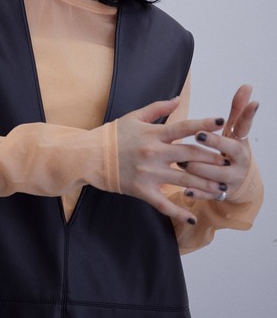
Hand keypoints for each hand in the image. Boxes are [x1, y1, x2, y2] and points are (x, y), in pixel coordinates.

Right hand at [116, 97, 227, 224]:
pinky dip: (178, 212)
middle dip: (213, 159)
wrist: (90, 157)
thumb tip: (178, 99)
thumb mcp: (133, 117)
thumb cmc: (112, 135)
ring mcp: (150, 174)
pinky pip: (164, 204)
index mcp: (153, 134)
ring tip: (221, 189)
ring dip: (206, 185)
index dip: (204, 125)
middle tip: (228, 163)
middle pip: (191, 156)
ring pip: (185, 181)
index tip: (222, 122)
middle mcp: (154, 153)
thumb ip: (158, 108)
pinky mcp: (143, 190)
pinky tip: (192, 218)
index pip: (184, 128)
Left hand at [177, 85, 258, 201]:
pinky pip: (207, 195)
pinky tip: (184, 190)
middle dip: (211, 147)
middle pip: (224, 155)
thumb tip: (246, 86)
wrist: (239, 181)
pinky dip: (197, 193)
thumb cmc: (231, 149)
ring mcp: (229, 180)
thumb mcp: (234, 131)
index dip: (234, 121)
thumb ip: (237, 111)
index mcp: (240, 144)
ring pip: (213, 176)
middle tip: (196, 137)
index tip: (219, 120)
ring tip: (182, 162)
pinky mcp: (220, 194)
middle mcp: (238, 163)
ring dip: (197, 169)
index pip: (239, 132)